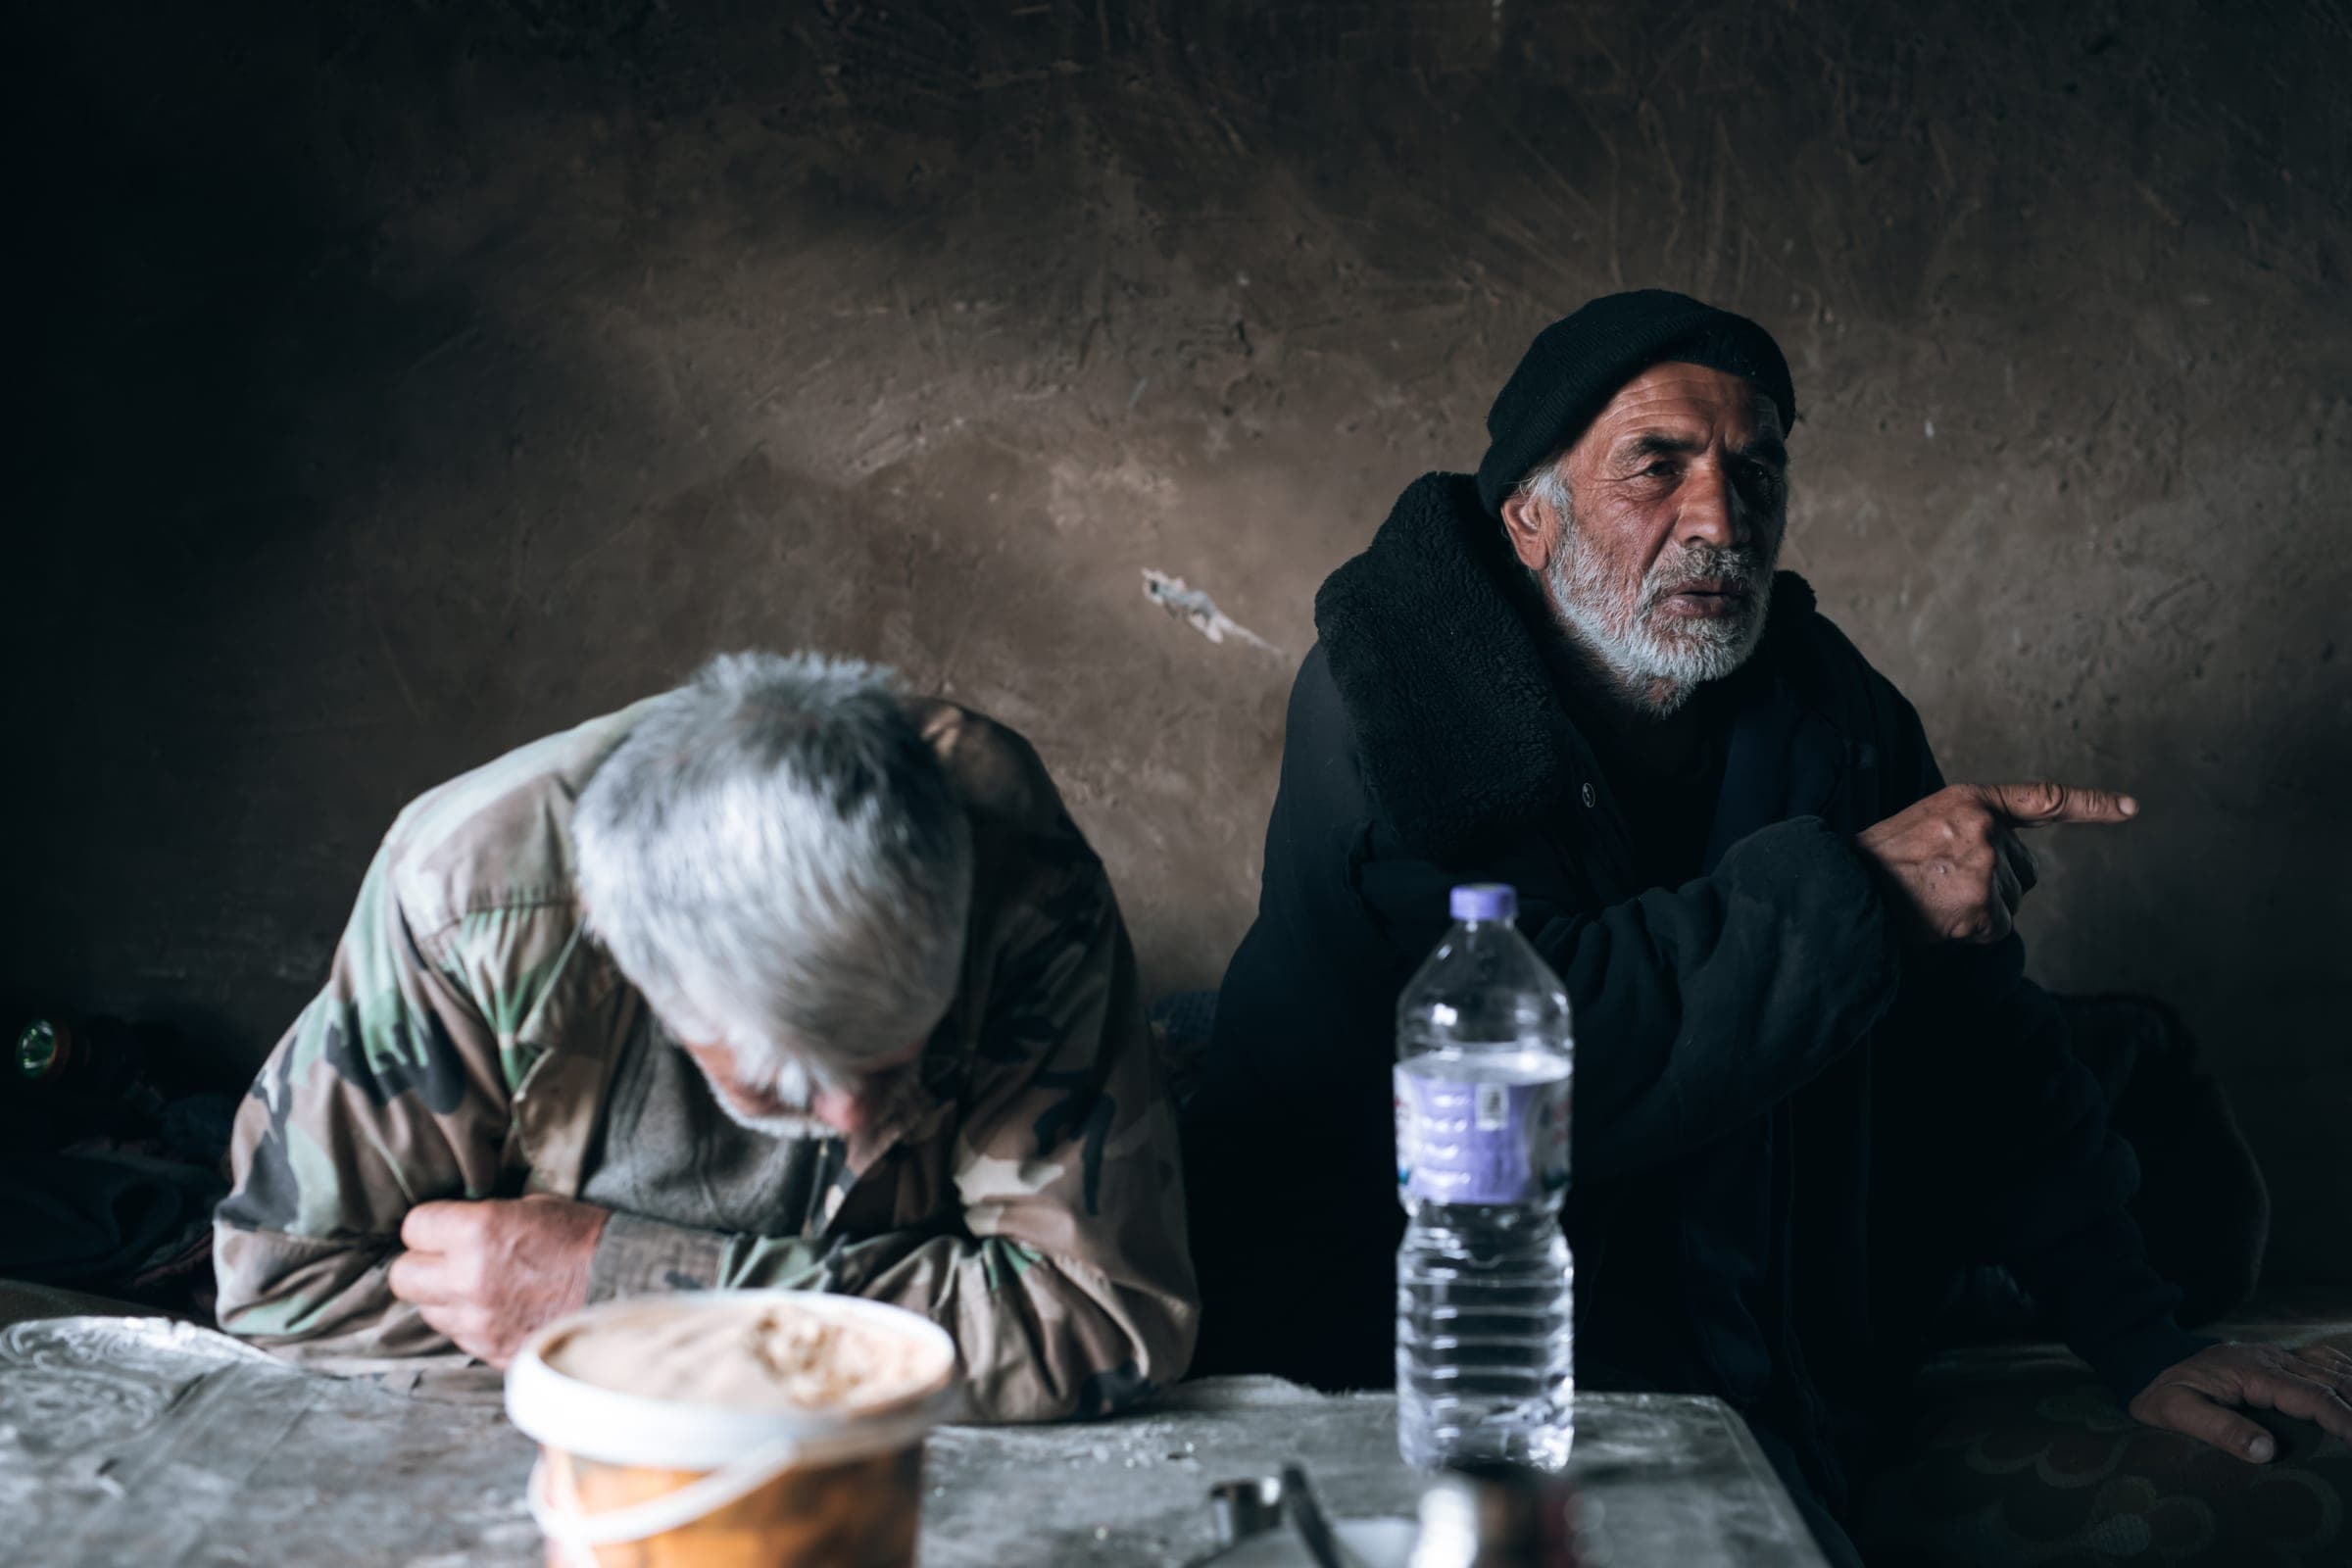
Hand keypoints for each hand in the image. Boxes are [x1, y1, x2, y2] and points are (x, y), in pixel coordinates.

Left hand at [388, 1194, 611, 1366]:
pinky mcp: (491, 1352)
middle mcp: (468, 1279)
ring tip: (481, 1288)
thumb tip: (453, 1225)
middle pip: (404, 1276)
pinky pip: (459, 1337)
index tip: (446, 1226)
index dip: (430, 1224)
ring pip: (428, 1311)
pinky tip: (502, 1310)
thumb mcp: (534, 1206)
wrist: (627, 1287)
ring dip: (446, 1299)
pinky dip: (472, 1324)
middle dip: (422, 1265)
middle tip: (449, 1259)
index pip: (413, 1226)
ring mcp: (478, 1322)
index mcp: (478, 1232)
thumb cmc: (585, 1239)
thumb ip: (485, 1217)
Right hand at [1855, 781, 2136, 944]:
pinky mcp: (1983, 908)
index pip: (2043, 799)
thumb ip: (1973, 829)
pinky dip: (1972, 931)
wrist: (1846, 890)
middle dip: (1994, 882)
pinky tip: (1940, 920)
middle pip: (2024, 869)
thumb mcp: (1928, 823)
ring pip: (2012, 901)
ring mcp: (1986, 868)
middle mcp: (1986, 829)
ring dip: (1980, 908)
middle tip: (1942, 883)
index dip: (2091, 805)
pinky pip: (1997, 927)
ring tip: (1934, 900)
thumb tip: (2014, 865)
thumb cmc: (1882, 862)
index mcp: (1970, 800)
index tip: (2132, 808)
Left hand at [2128, 1340, 2351, 1460]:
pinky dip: (2348, 1372)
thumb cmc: (2163, 1394)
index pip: (2310, 1396)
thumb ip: (2218, 1429)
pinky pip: (2324, 1361)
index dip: (2343, 1419)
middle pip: (2333, 1380)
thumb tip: (2266, 1451)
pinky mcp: (2278, 1359)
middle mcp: (2271, 1358)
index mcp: (2252, 1371)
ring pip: (2334, 1368)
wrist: (2145, 1361)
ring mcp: (2277, 1355)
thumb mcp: (2175, 1411)